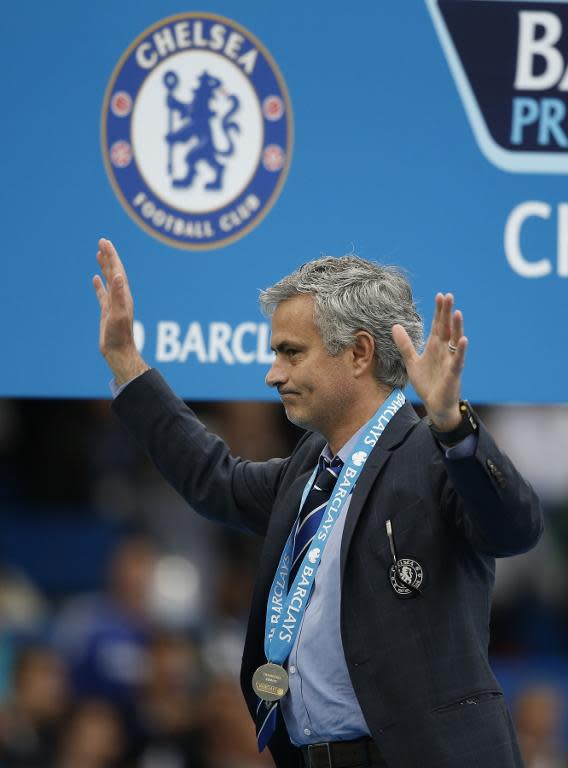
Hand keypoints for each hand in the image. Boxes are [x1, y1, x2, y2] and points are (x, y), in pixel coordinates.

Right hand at [93, 238, 148, 385]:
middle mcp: (120, 297)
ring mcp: (114, 304)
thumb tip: (117, 276)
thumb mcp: (118, 314)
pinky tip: (95, 278)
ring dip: (104, 267)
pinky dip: (99, 285)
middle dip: (109, 256)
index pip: (118, 270)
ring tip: (99, 254)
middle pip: (114, 271)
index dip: (112, 256)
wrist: (119, 352)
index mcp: (124, 295)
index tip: (105, 242)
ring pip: (108, 280)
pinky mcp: (108, 311)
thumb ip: (118, 295)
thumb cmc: (119, 336)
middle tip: (102, 241)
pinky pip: (103, 294)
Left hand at [392, 293, 466, 430]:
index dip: (439, 311)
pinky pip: (458, 359)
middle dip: (447, 313)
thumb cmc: (427, 383)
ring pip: (455, 340)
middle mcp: (445, 351)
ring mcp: (451, 361)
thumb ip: (405, 345)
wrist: (435, 405)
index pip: (438, 325)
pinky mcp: (454, 373)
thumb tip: (395, 326)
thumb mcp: (412, 362)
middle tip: (449, 296)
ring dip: (457, 327)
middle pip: (447, 328)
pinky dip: (462, 350)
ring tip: (457, 312)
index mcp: (435, 347)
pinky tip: (464, 339)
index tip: (440, 296)